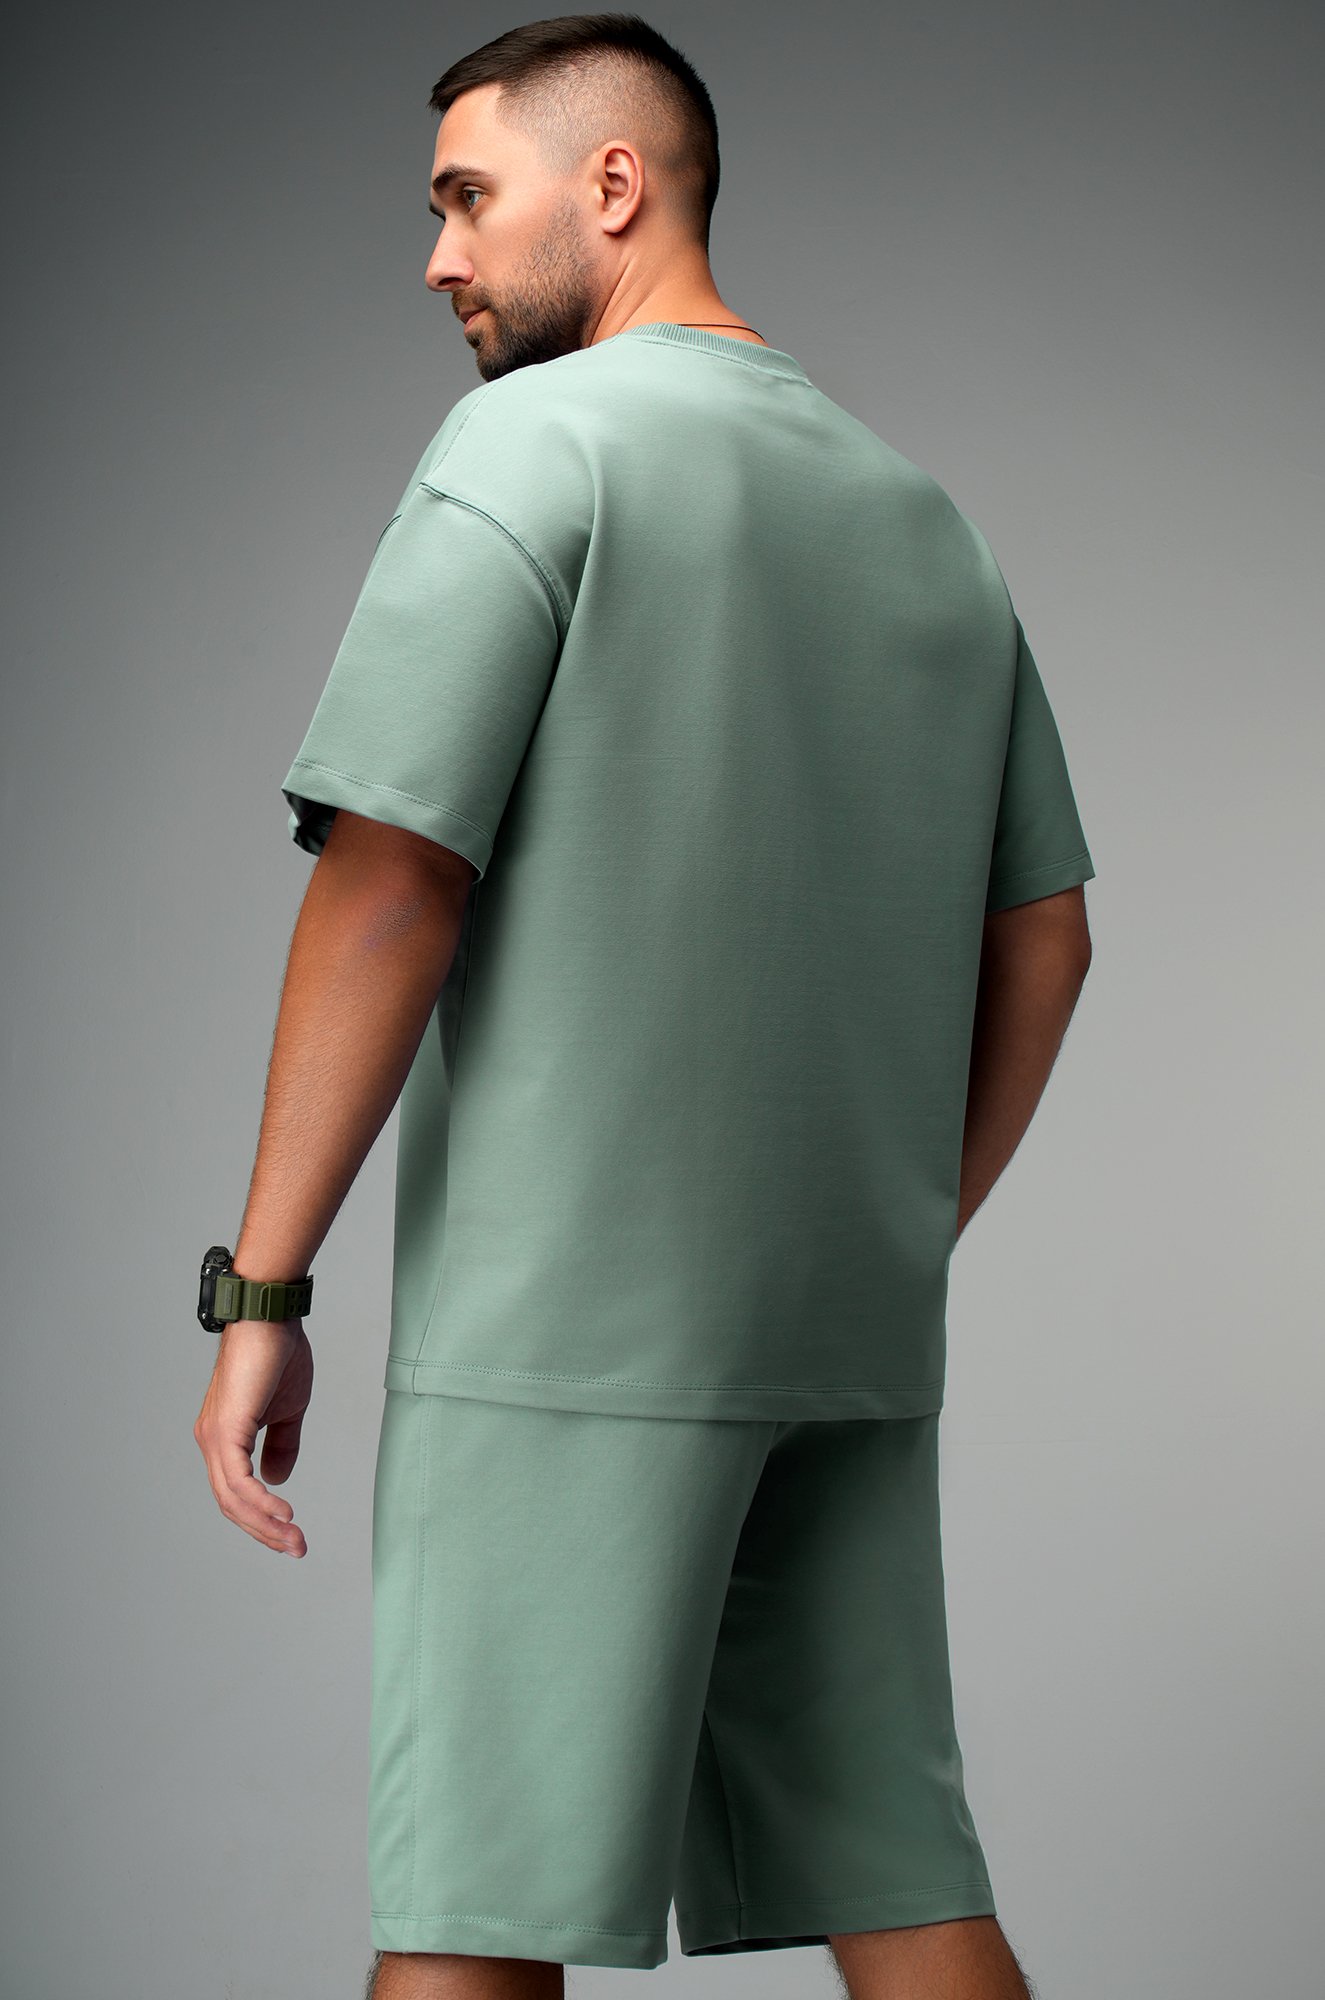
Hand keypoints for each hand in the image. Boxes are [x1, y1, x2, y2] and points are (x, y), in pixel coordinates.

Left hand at [193, 1320, 313, 1556]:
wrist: (270, 1316)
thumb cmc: (278, 1354)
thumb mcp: (288, 1409)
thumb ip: (282, 1443)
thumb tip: (277, 1479)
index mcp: (224, 1438)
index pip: (236, 1493)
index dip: (262, 1519)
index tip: (291, 1536)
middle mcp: (211, 1441)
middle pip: (231, 1504)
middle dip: (265, 1532)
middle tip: (297, 1549)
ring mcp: (214, 1437)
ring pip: (232, 1499)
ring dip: (265, 1524)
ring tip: (294, 1539)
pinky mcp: (225, 1430)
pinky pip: (238, 1481)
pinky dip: (260, 1502)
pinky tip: (283, 1514)